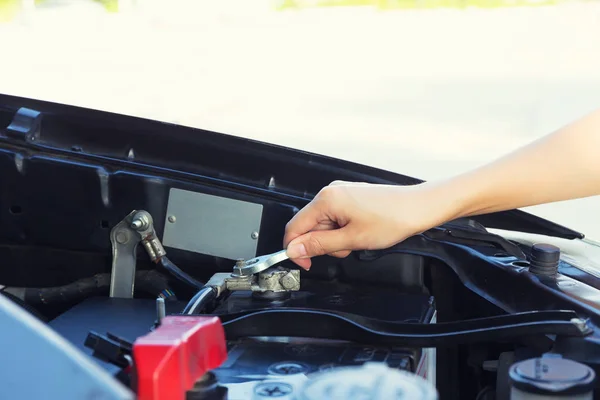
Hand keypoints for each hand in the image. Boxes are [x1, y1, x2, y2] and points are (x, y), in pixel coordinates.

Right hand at [283, 180, 448, 269]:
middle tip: (345, 249)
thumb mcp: (352, 239)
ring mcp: (340, 193)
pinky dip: (343, 230)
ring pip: (323, 224)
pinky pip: (335, 218)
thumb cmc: (392, 219)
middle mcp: (330, 192)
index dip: (296, 249)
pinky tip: (359, 231)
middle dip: (322, 244)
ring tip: (356, 239)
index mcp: (327, 200)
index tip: (305, 263)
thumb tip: (295, 249)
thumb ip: (319, 245)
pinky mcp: (350, 197)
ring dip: (335, 238)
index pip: (295, 227)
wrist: (418, 207)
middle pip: (309, 226)